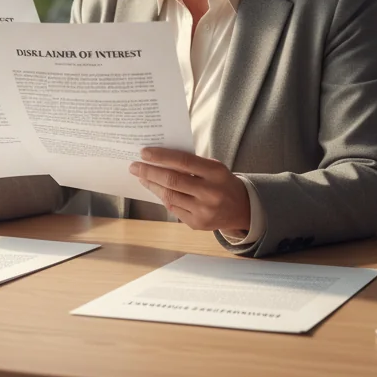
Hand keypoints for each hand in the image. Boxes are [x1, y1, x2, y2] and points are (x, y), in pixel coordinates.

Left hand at [129, 147, 250, 232]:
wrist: (241, 208)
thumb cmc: (221, 182)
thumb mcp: (213, 168)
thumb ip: (191, 164)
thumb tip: (158, 159)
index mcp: (215, 172)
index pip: (183, 161)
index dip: (161, 157)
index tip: (144, 153)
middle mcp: (210, 192)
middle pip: (172, 180)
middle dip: (149, 172)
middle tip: (134, 166)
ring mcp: (204, 210)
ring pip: (169, 196)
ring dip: (152, 185)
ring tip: (141, 177)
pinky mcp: (198, 224)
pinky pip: (174, 209)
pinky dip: (163, 198)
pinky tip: (156, 190)